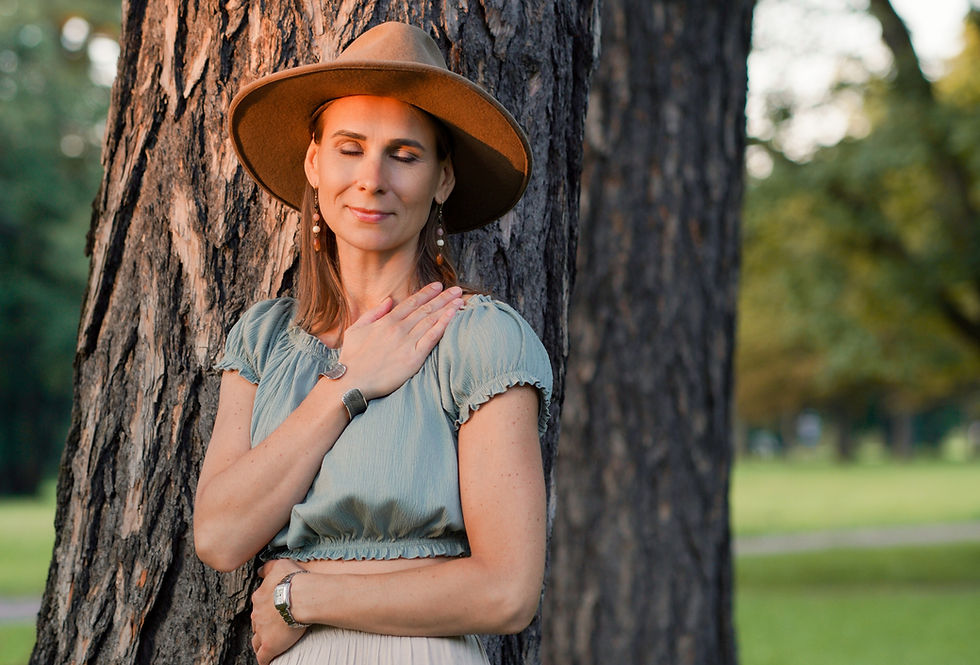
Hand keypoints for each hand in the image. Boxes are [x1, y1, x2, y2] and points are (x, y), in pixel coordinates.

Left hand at [251, 560, 307, 664]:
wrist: (301, 597)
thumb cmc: (293, 580)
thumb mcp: (279, 565)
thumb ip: (267, 567)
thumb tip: (259, 570)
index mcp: (259, 598)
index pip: (259, 607)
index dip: (266, 610)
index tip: (274, 611)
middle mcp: (257, 615)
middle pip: (257, 624)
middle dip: (264, 626)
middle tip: (274, 627)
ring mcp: (262, 631)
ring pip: (256, 640)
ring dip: (261, 642)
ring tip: (268, 644)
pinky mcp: (270, 645)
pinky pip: (263, 657)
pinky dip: (265, 659)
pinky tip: (268, 660)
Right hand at [339, 282, 463, 399]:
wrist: (351, 382)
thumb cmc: (351, 359)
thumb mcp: (355, 330)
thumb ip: (373, 313)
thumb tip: (389, 300)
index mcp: (386, 321)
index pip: (410, 303)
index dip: (426, 293)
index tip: (438, 286)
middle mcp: (398, 328)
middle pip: (425, 309)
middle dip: (442, 298)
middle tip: (456, 290)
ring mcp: (407, 342)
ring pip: (431, 320)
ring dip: (447, 308)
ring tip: (459, 300)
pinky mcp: (413, 358)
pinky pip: (432, 338)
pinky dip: (443, 325)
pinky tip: (453, 316)